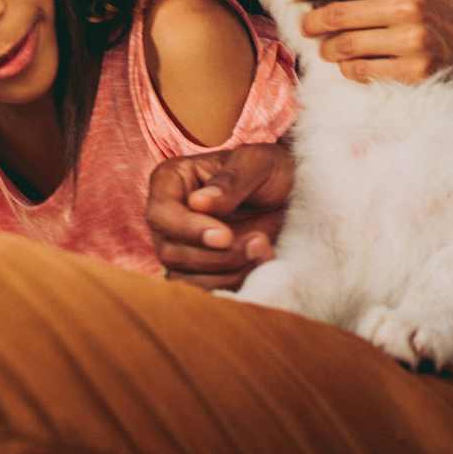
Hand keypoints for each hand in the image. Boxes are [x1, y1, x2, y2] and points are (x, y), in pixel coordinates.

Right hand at [145, 142, 292, 289]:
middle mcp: (168, 216)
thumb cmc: (270, 169)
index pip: (161, 213)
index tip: (225, 236)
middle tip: (257, 241)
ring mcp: (181, 246)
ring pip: (187, 277)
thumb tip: (198, 203)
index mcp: (171, 180)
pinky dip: (234, 283)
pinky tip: (258, 263)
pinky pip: (205, 290)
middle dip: (216, 255)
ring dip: (229, 272)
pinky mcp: (199, 270)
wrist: (291, 195)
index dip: (189, 230)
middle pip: (171, 251)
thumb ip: (230, 181)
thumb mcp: (257, 163)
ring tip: (263, 248)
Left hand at [294, 0, 452, 83]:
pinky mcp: (413, 71)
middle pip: (336, 14)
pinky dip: (350, 71)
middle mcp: (405, 6)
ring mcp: (409, 41)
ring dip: (328, 50)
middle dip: (312, 22)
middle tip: (306, 26)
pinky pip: (363, 71)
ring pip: (345, 46)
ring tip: (326, 48)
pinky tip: (351, 66)